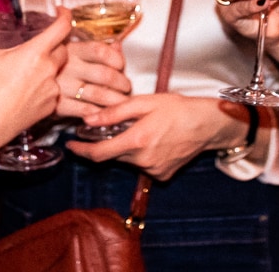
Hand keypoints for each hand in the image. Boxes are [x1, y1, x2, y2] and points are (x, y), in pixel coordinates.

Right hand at [0, 7, 71, 157]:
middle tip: (40, 45)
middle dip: (55, 45)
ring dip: (49, 68)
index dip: (66, 16)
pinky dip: (45, 87)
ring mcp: (52, 90)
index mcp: (36, 52)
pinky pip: (53, 91)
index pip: (62, 28)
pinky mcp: (51, 107)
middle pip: (63, 50)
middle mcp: (49, 69)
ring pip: (58, 72)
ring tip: (30, 71)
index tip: (61, 12)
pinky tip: (29, 89)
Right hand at [56, 39, 131, 118]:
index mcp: (71, 49)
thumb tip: (118, 46)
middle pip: (103, 74)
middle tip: (127, 87)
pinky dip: (99, 112)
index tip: (121, 65)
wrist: (23, 85)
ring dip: (115, 100)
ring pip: (98, 94)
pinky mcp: (57, 105)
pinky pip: (85, 110)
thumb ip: (95, 48)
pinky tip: (105, 113)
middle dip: (121, 82)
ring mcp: (62, 87)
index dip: (115, 58)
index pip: (99, 50)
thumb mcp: (69, 50)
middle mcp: (67, 67)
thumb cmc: (53, 66)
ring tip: (123, 102)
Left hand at [66, 94, 248, 179]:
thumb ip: (114, 112)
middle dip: (106, 143)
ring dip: (126, 147)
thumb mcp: (144, 102)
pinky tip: (155, 140)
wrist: (208, 124)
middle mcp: (143, 160)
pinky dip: (141, 154)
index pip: (98, 153)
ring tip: (142, 128)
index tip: (70, 144)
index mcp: (136, 141)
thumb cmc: (177, 108)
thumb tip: (87, 119)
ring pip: (127, 160)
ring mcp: (153, 170)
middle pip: (112, 156)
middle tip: (111, 126)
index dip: (80, 150)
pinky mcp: (162, 175)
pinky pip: (142, 165)